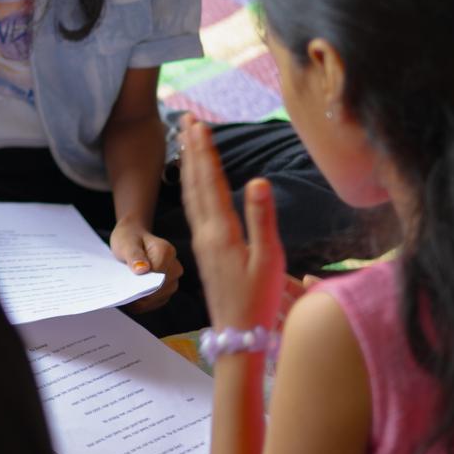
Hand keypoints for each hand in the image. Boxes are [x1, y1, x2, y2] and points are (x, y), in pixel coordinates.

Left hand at [109, 221, 182, 313]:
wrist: (133, 239)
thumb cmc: (130, 239)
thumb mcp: (126, 243)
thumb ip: (134, 255)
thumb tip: (142, 270)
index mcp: (167, 252)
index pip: (157, 275)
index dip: (142, 282)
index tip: (126, 284)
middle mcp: (174, 268)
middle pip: (159, 289)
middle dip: (140, 292)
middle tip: (122, 290)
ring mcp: (172, 281)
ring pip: (157, 299)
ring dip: (140, 300)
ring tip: (125, 293)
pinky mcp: (165, 292)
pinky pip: (153, 304)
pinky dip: (140, 304)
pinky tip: (129, 299)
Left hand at [179, 116, 284, 332]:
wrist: (238, 334)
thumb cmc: (258, 299)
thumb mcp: (267, 258)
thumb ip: (261, 217)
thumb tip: (257, 179)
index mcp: (221, 232)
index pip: (209, 182)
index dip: (205, 152)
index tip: (199, 125)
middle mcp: (205, 233)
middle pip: (194, 182)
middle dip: (190, 149)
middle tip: (185, 119)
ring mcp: (202, 242)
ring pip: (191, 194)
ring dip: (188, 164)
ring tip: (186, 139)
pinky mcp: (204, 250)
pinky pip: (193, 208)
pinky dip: (192, 186)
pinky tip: (194, 180)